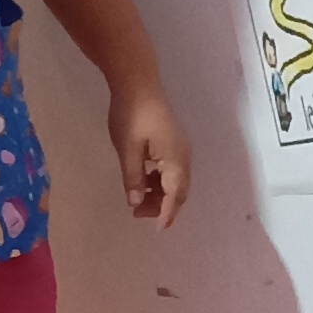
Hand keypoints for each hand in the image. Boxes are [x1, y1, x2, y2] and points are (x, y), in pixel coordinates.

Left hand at [110, 86, 190, 228]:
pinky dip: (160, 181)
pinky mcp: (174, 141)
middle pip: (179, 190)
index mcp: (175, 160)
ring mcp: (181, 148)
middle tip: (139, 215)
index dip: (166, 214)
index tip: (158, 230)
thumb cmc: (131, 115)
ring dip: (161, 193)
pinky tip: (144, 179)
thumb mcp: (128, 150)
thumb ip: (133, 179)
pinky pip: (172, 170)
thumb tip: (136, 202)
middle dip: (163, 206)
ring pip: (176, 181)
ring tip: (138, 199)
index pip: (174, 195)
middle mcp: (184, 157)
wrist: (138, 82)